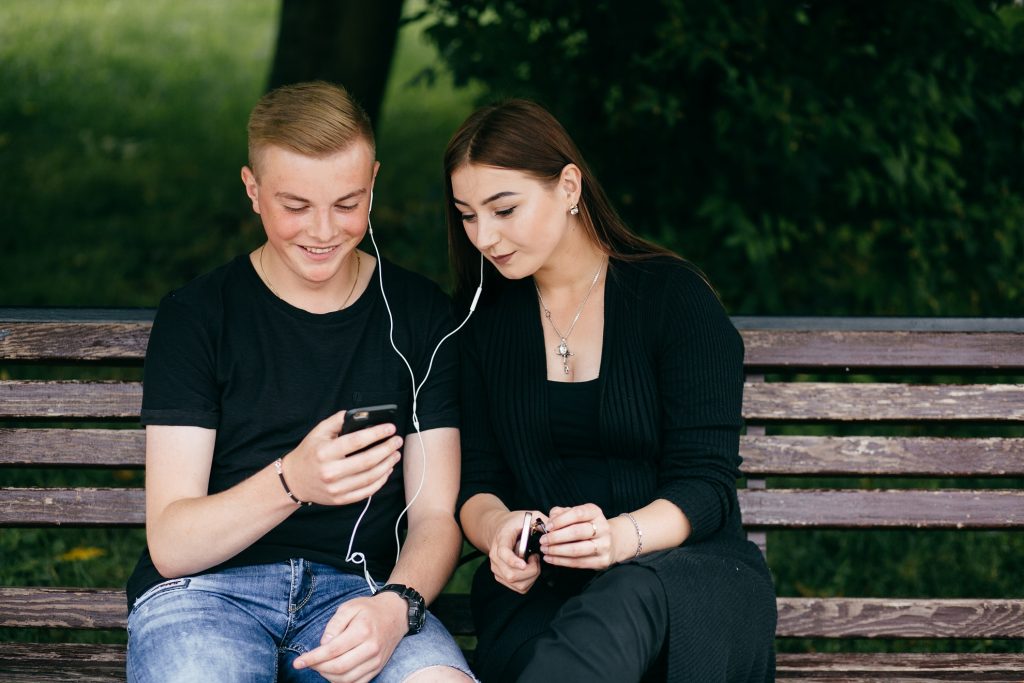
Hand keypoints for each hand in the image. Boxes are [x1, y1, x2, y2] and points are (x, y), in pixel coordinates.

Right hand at [283, 410, 403, 505]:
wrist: (294, 480)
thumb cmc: (310, 452)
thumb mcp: (319, 432)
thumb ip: (338, 420)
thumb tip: (362, 414)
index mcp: (325, 452)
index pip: (356, 441)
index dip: (377, 433)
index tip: (391, 428)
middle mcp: (330, 471)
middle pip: (367, 460)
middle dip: (387, 449)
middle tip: (397, 441)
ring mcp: (336, 488)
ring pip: (370, 477)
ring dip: (387, 464)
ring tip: (395, 454)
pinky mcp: (341, 499)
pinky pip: (367, 491)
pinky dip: (380, 481)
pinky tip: (387, 470)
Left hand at [292, 592, 406, 682]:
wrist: (395, 614)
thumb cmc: (369, 609)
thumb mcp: (349, 607)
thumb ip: (334, 624)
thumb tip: (323, 644)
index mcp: (362, 631)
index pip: (332, 650)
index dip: (313, 658)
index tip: (298, 662)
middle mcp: (371, 648)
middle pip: (338, 668)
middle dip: (318, 668)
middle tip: (309, 662)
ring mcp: (376, 661)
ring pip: (347, 679)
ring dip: (328, 676)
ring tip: (320, 666)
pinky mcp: (378, 668)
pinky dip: (342, 682)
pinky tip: (333, 673)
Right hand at [487, 510, 545, 593]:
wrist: (499, 528)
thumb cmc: (515, 523)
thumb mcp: (528, 515)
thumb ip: (541, 520)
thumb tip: (554, 529)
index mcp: (501, 539)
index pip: (504, 553)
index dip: (514, 561)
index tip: (525, 564)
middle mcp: (495, 556)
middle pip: (511, 575)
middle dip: (531, 571)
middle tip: (536, 558)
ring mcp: (497, 568)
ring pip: (516, 584)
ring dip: (531, 577)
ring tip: (533, 562)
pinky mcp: (500, 576)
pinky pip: (518, 587)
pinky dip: (528, 581)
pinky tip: (529, 569)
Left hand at [541, 503, 624, 569]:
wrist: (609, 542)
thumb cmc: (585, 526)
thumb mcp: (574, 515)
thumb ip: (559, 514)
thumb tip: (547, 523)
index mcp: (595, 512)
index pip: (577, 514)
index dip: (560, 521)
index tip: (548, 527)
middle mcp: (603, 527)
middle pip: (576, 532)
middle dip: (556, 537)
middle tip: (543, 541)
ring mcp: (604, 545)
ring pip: (576, 550)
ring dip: (557, 551)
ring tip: (545, 550)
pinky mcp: (602, 561)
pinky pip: (578, 562)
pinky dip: (561, 561)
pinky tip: (550, 559)